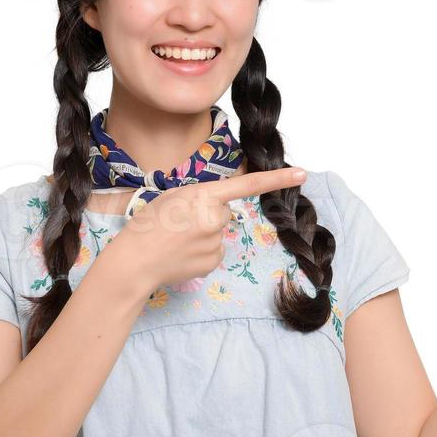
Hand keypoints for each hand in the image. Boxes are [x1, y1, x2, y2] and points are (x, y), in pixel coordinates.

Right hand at [99, 168, 306, 293]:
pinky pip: (215, 251)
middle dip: (208, 215)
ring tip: (177, 240)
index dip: (277, 179)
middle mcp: (215, 218)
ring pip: (218, 232)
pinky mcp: (214, 262)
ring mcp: (216, 242)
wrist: (134, 261)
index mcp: (203, 195)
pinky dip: (201, 252)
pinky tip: (182, 254)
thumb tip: (220, 209)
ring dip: (203, 234)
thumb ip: (201, 198)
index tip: (302, 174)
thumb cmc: (147, 224)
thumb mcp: (173, 197)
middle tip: (179, 224)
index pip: (248, 185)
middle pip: (224, 212)